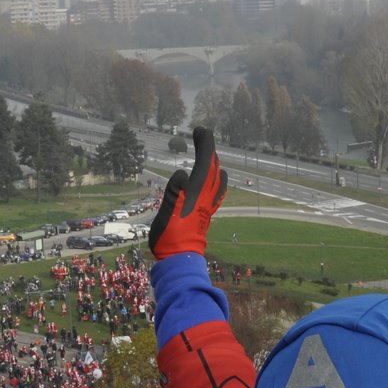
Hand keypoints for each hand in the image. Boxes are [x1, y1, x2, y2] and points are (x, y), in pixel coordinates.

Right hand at [149, 127, 226, 258]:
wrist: (181, 257)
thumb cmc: (171, 232)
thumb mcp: (168, 206)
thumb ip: (176, 188)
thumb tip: (184, 175)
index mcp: (198, 189)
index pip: (207, 158)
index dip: (205, 142)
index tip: (199, 130)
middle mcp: (208, 194)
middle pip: (214, 165)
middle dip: (209, 149)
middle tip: (200, 136)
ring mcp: (210, 204)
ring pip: (219, 177)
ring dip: (214, 163)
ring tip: (206, 157)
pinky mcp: (208, 213)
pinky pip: (218, 190)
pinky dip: (216, 179)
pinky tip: (213, 183)